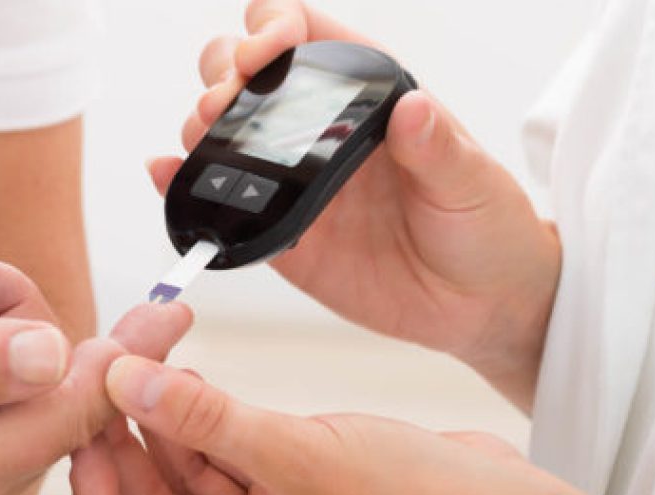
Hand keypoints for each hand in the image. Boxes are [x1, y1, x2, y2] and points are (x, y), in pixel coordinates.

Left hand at [70, 355, 587, 494]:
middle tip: (104, 357)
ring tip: (141, 355)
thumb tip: (127, 382)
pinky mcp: (280, 475)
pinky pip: (222, 446)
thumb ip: (209, 425)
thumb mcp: (300, 460)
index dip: (99, 457)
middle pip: (152, 482)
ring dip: (161, 410)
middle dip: (124, 423)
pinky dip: (202, 411)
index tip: (78, 395)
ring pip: (184, 459)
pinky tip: (188, 374)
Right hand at [150, 0, 560, 409]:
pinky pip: (223, 200)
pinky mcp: (279, 231)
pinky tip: (168, 173)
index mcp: (368, 98)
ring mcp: (294, 179)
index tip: (266, 50)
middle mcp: (321, 131)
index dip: (275, 26)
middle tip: (226, 101)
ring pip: (224, 127)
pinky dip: (186, 183)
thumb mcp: (473, 183)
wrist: (479, 307)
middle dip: (224, 70)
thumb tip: (414, 109)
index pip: (307, 34)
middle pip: (248, 72)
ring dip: (201, 120)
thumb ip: (439, 148)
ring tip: (202, 132)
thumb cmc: (486, 229)